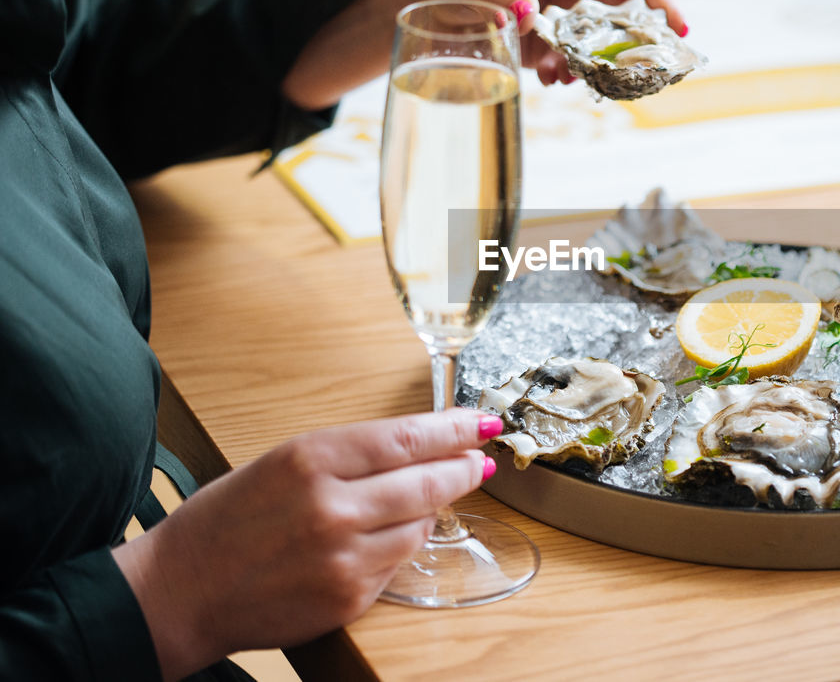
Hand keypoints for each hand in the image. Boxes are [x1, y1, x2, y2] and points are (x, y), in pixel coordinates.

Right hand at [113, 408, 498, 680]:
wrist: (177, 593)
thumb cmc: (225, 520)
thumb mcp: (281, 463)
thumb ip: (349, 456)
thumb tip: (417, 448)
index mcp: (310, 460)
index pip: (406, 438)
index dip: (454, 429)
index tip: (481, 422)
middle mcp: (331, 507)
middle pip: (427, 482)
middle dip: (463, 468)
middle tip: (481, 459)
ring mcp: (343, 557)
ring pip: (420, 525)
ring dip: (430, 509)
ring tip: (421, 498)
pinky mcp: (348, 598)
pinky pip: (397, 563)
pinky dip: (400, 545)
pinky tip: (384, 537)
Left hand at [390, 0, 686, 84]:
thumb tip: (526, 16)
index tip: (678, 29)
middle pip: (625, 11)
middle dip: (625, 42)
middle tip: (631, 70)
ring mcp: (572, 8)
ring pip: (603, 40)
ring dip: (591, 62)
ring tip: (565, 75)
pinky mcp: (555, 39)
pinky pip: (577, 59)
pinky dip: (568, 72)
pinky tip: (549, 78)